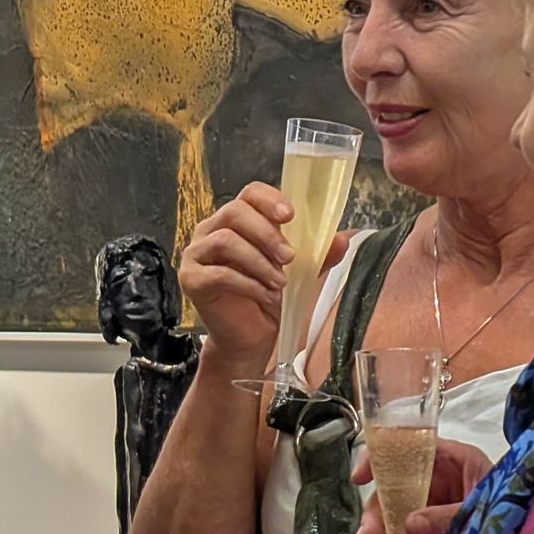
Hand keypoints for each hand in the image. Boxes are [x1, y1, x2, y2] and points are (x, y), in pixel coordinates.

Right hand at [178, 183, 351, 372]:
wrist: (249, 339)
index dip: (269, 199)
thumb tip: (342, 239)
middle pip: (235, 212)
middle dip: (267, 234)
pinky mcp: (191, 280)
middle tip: (289, 258)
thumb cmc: (267, 298)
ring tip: (279, 282)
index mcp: (235, 221)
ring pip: (226, 241)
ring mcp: (197, 255)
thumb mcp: (299, 273)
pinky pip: (219, 273)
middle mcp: (210, 231)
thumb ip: (317, 255)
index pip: (248, 193)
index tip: (290, 216)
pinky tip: (265, 296)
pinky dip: (248, 284)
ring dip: (259, 262)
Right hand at [352, 438, 492, 533]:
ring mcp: (435, 514)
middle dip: (378, 520)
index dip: (380, 460)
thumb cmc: (516, 509)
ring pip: (397, 527)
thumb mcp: (484, 507)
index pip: (408, 449)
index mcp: (452, 461)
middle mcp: (438, 485)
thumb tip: (409, 525)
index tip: (360, 479)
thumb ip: (448, 516)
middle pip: (394, 494)